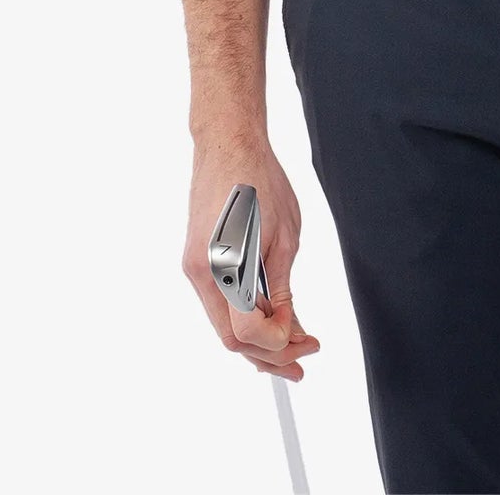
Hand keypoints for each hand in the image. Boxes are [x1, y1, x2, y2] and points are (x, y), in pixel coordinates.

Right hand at [184, 136, 320, 378]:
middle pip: (231, 338)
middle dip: (270, 353)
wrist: (229, 144)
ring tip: (294, 341)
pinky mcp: (196, 260)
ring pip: (224, 324)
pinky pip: (220, 303)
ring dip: (258, 338)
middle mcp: (202, 273)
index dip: (278, 344)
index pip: (246, 332)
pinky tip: (270, 319)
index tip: (305, 340)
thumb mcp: (285, 236)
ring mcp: (195, 268)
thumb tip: (288, 328)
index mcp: (224, 265)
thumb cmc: (259, 179)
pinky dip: (245, 317)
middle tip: (305, 354)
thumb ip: (282, 289)